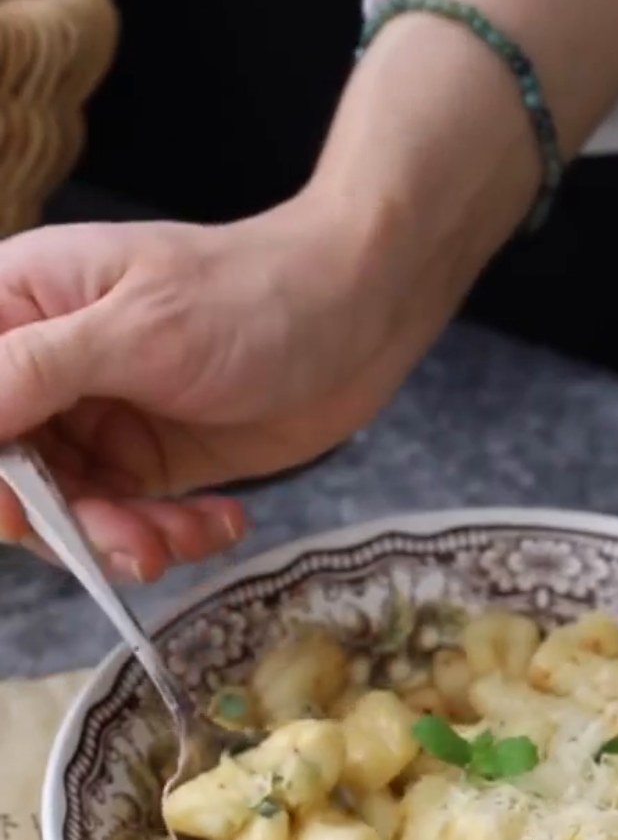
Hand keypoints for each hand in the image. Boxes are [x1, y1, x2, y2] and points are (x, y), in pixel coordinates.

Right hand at [0, 195, 448, 580]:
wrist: (361, 315)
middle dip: (68, 522)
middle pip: (11, 472)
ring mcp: (97, 420)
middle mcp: (46, 371)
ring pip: (69, 511)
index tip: (22, 511)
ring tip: (186, 538)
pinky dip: (170, 537)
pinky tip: (222, 524)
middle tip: (134, 544)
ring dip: (125, 540)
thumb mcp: (138, 329)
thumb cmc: (251, 295)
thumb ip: (35, 371)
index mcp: (20, 309)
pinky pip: (130, 522)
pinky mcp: (150, 462)